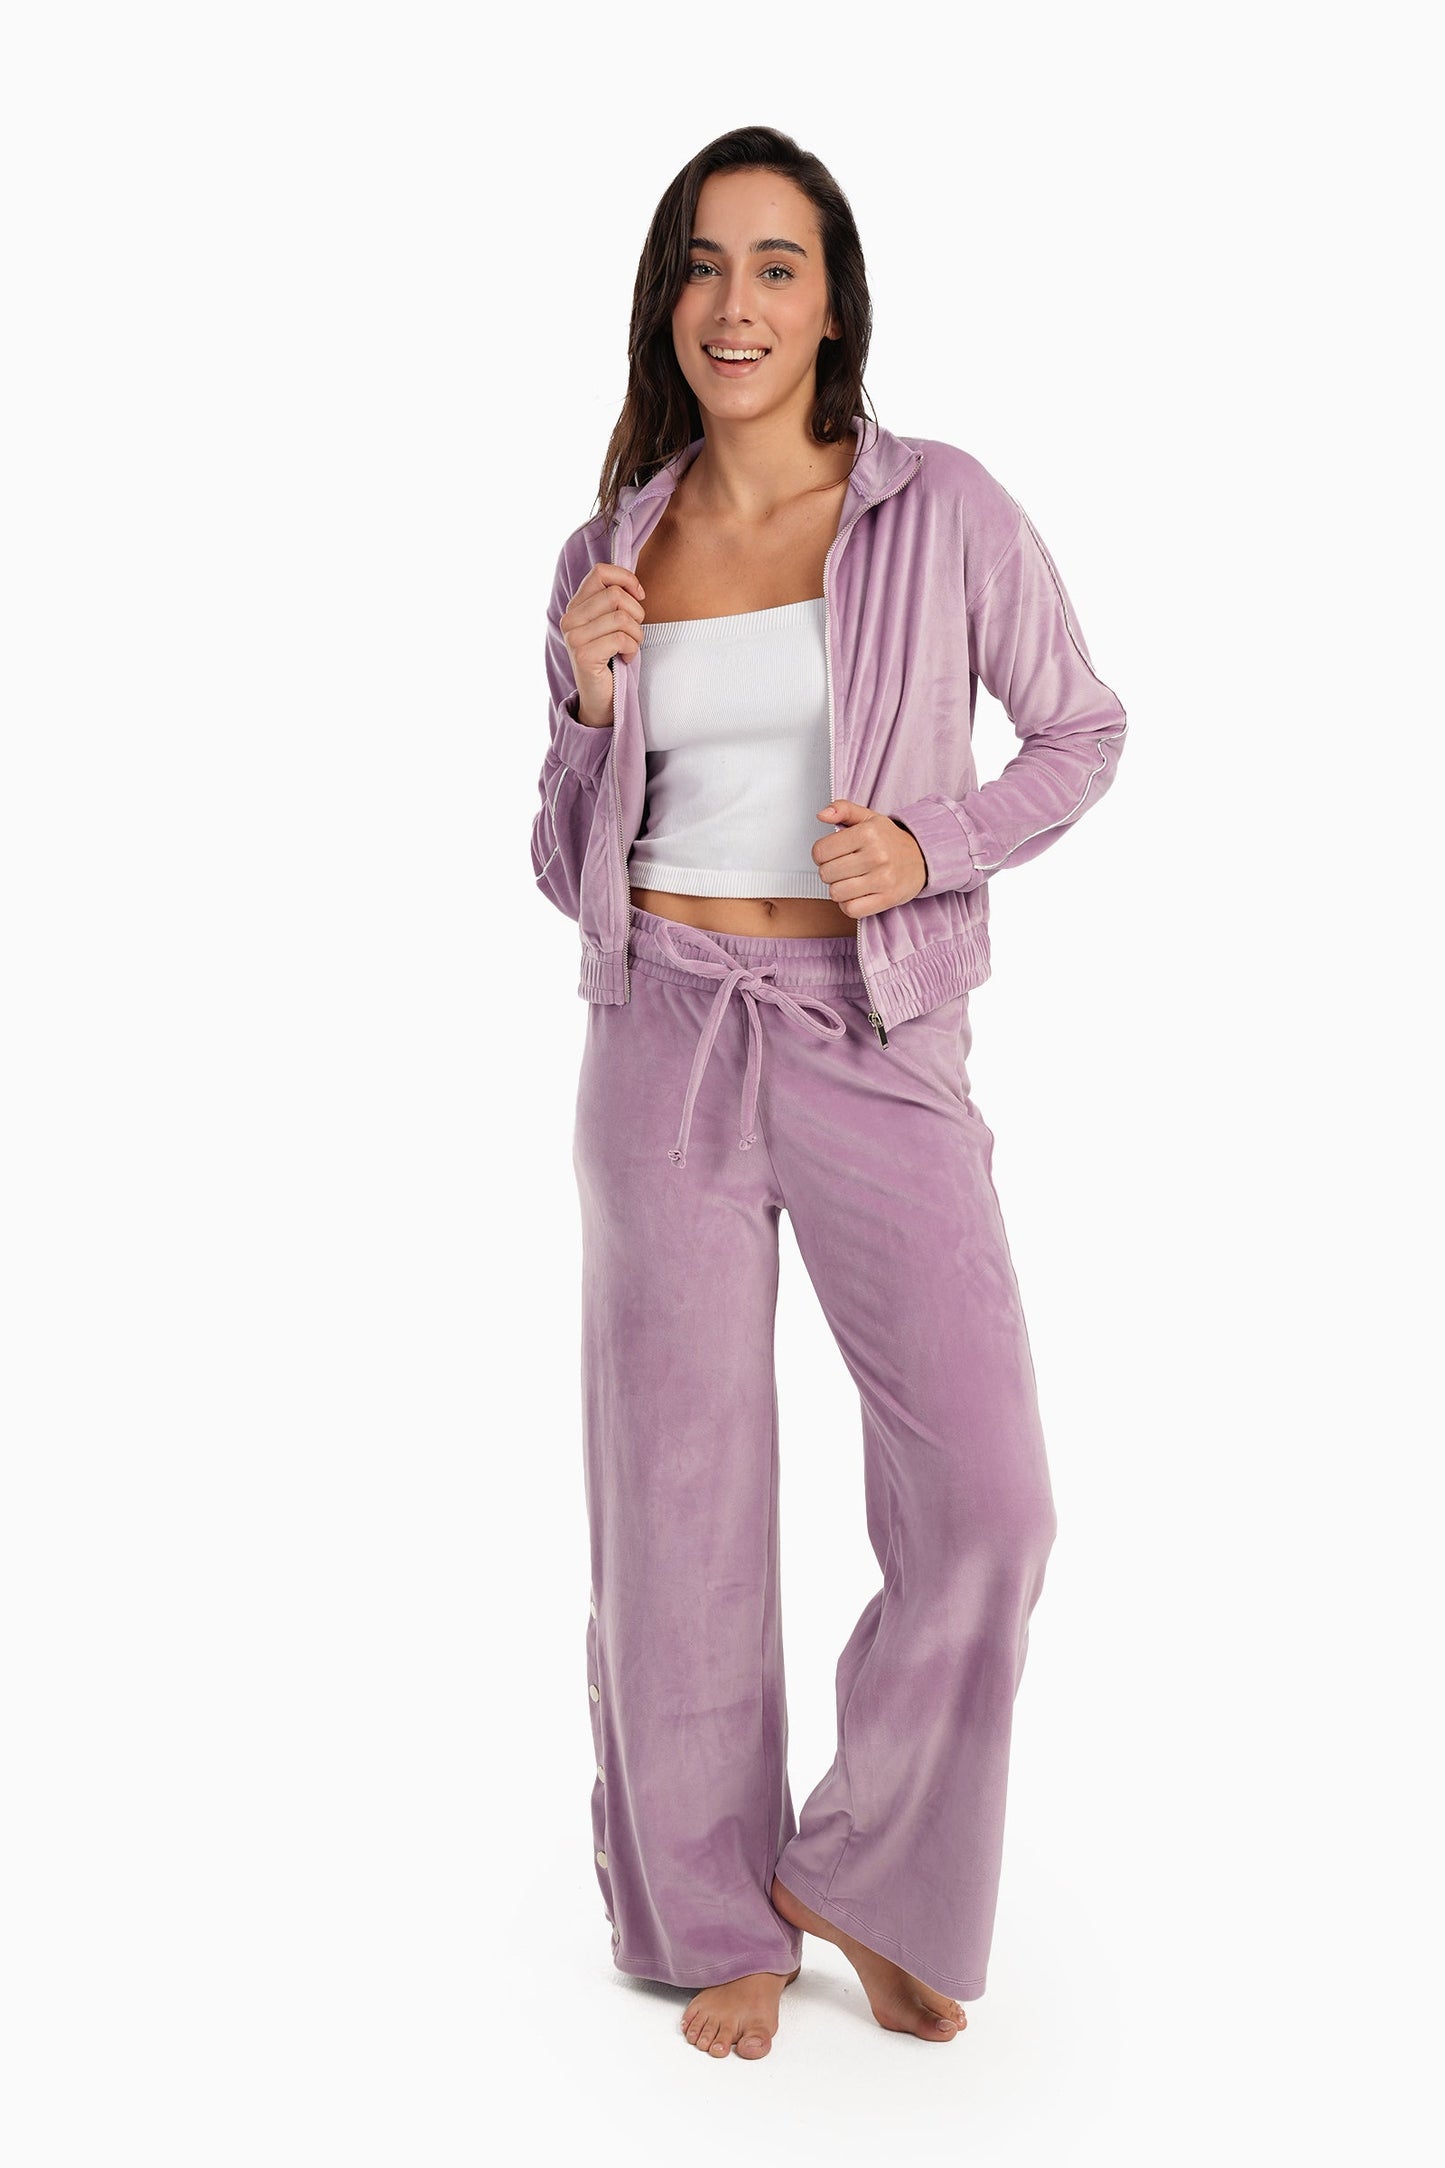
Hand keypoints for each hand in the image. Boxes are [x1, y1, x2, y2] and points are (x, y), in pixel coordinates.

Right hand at [560, 562, 647, 727]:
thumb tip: (635, 586)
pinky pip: (621, 639)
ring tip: (631, 647)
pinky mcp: (584, 655)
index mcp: (576, 606)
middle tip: (634, 631)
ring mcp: (574, 637)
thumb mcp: (611, 624)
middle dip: (636, 613)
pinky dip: (632, 650)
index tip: (639, 596)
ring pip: (622, 618)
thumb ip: (615, 601)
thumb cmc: (611, 658)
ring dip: (637, 634)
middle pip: (615, 594)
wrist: (600, 699)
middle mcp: (570, 619)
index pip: (600, 572)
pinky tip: (626, 658)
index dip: (626, 579)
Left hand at [812, 799, 927, 916]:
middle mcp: (876, 855)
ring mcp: (883, 879)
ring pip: (836, 893)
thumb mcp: (868, 817)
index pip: (820, 851)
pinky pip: (851, 909)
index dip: (820, 854)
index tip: (831, 854)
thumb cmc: (890, 840)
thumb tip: (822, 815)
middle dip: (829, 872)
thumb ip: (843, 810)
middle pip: (826, 873)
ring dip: (838, 889)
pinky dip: (849, 905)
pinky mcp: (887, 899)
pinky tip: (856, 895)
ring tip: (850, 881)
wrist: (923, 858)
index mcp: (868, 833)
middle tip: (842, 868)